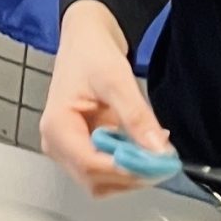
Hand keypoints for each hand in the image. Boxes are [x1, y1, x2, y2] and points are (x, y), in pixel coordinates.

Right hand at [39, 0, 169, 196]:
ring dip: (132, 173)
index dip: (126, 170)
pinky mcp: (83, 149)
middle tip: (163, 159)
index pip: (89, 164)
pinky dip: (129, 165)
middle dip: (131, 174)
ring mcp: (69, 150)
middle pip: (95, 180)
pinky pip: (107, 170)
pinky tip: (144, 147)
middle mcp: (58, 145)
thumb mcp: (116, 79)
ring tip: (154, 150)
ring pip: (103, 182)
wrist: (85, 39)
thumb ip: (137, 116)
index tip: (158, 163)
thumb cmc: (90, 53)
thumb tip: (158, 150)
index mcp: (57, 127)